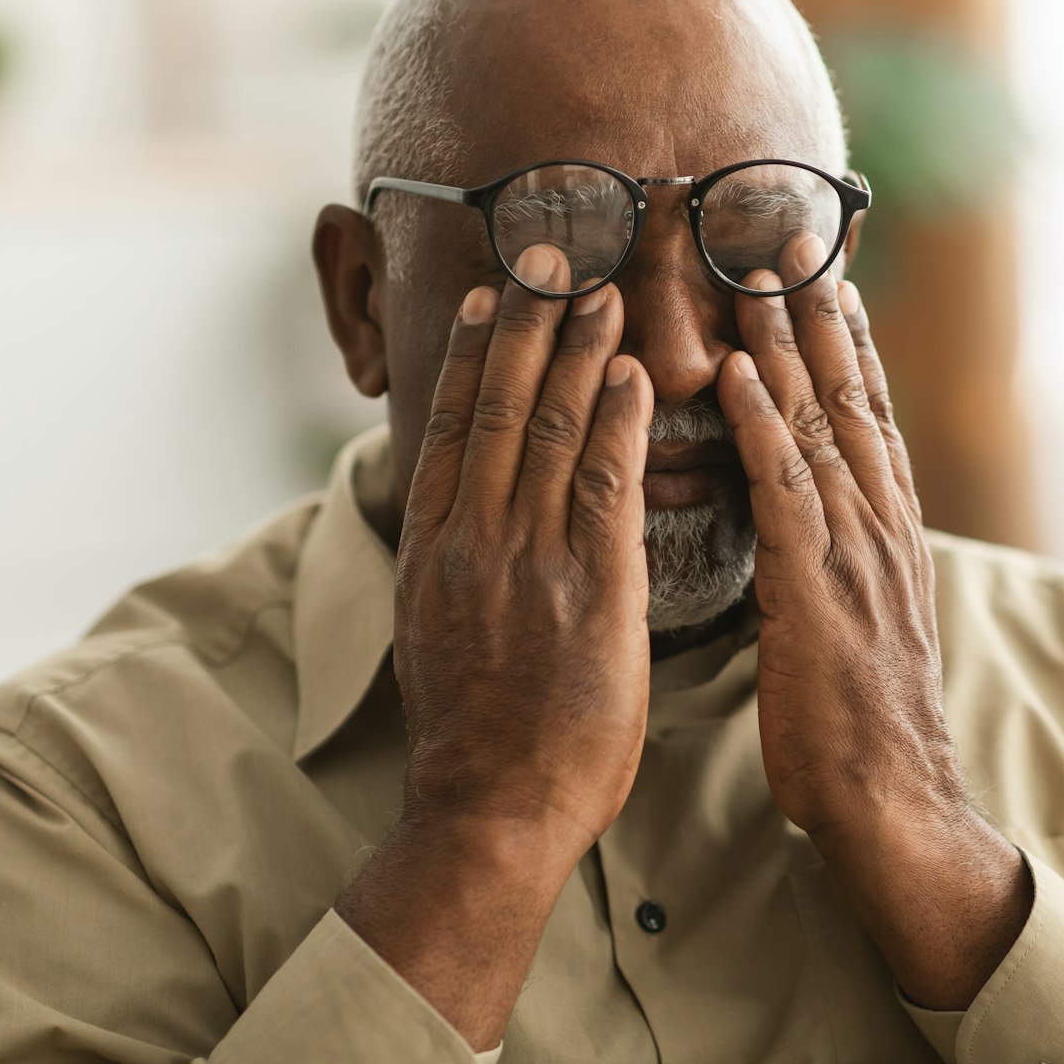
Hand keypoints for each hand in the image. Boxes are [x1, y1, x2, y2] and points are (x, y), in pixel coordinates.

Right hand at [391, 243, 654, 864]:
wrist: (488, 812)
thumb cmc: (473, 735)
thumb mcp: (438, 632)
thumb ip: (457, 564)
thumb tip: (470, 516)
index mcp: (432, 549)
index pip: (450, 425)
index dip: (470, 351)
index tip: (486, 294)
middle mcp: (471, 539)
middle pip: (498, 405)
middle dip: (525, 321)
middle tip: (549, 251)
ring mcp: (526, 561)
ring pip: (550, 428)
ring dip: (576, 349)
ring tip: (598, 288)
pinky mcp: (589, 591)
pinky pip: (605, 485)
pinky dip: (617, 421)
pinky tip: (631, 372)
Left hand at [717, 235, 964, 838]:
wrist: (893, 807)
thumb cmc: (859, 728)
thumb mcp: (855, 627)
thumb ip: (835, 565)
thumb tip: (809, 527)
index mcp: (887, 535)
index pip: (867, 416)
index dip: (847, 342)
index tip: (826, 275)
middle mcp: (880, 528)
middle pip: (850, 397)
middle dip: (820, 312)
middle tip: (795, 232)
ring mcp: (855, 555)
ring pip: (820, 425)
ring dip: (788, 341)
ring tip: (758, 268)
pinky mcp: (817, 591)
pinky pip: (784, 491)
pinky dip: (762, 424)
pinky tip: (737, 371)